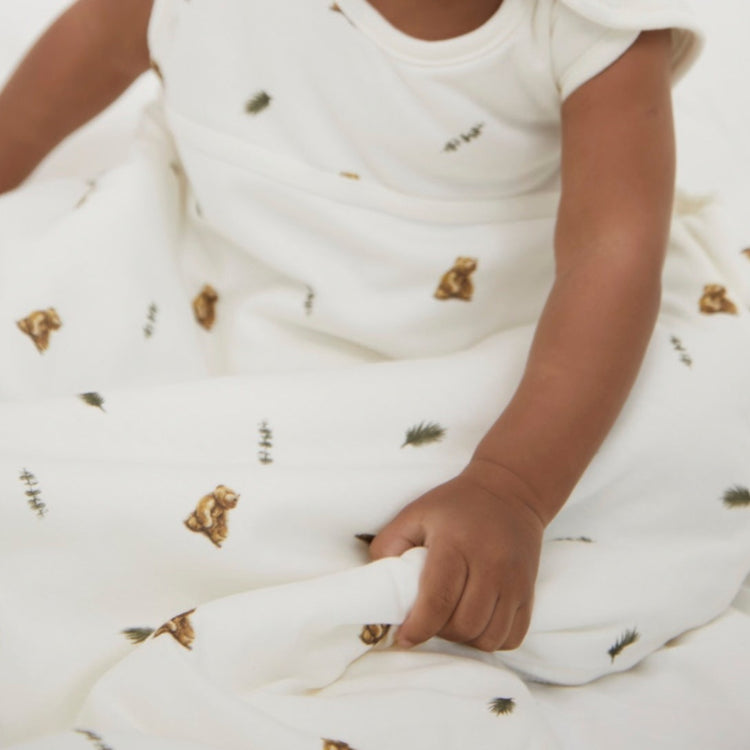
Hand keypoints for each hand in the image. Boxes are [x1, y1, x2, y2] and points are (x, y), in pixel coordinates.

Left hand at [370, 459, 544, 651]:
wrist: (509, 490)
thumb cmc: (454, 505)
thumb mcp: (414, 513)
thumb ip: (389, 546)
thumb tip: (380, 587)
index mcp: (456, 544)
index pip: (438, 600)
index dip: (418, 627)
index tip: (404, 637)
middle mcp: (490, 564)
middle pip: (464, 624)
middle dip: (440, 632)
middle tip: (428, 619)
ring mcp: (514, 580)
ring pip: (489, 637)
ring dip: (465, 638)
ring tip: (452, 620)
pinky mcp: (529, 591)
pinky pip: (512, 636)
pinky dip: (491, 639)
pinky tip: (477, 622)